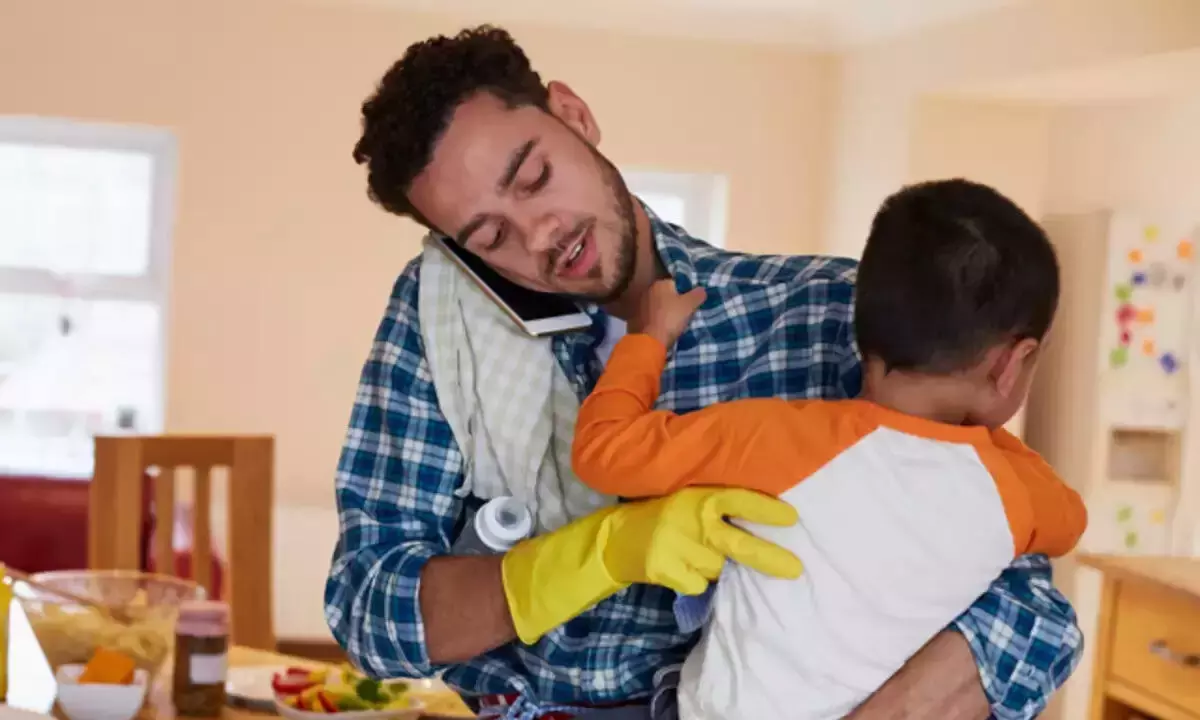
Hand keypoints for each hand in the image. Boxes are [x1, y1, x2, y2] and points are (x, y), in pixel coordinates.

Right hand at [602, 487, 801, 592]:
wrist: (616, 537)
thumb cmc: (664, 517)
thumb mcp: (689, 501)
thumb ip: (718, 510)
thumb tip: (766, 528)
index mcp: (700, 497)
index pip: (739, 500)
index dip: (766, 510)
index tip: (792, 519)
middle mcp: (692, 520)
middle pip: (740, 545)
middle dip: (770, 558)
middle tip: (796, 570)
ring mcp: (677, 545)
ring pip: (718, 569)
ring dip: (712, 567)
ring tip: (692, 554)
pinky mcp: (664, 569)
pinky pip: (698, 585)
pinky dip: (693, 582)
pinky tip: (678, 568)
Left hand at [629, 279, 706, 347]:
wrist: (650, 340)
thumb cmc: (671, 318)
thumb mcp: (690, 305)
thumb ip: (698, 294)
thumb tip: (701, 289)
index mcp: (660, 284)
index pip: (676, 284)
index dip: (685, 293)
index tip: (689, 304)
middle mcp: (648, 291)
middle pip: (665, 295)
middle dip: (673, 302)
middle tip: (682, 314)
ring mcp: (639, 305)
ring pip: (657, 306)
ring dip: (663, 312)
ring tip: (672, 324)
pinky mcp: (635, 318)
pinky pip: (650, 317)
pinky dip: (655, 321)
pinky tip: (661, 329)